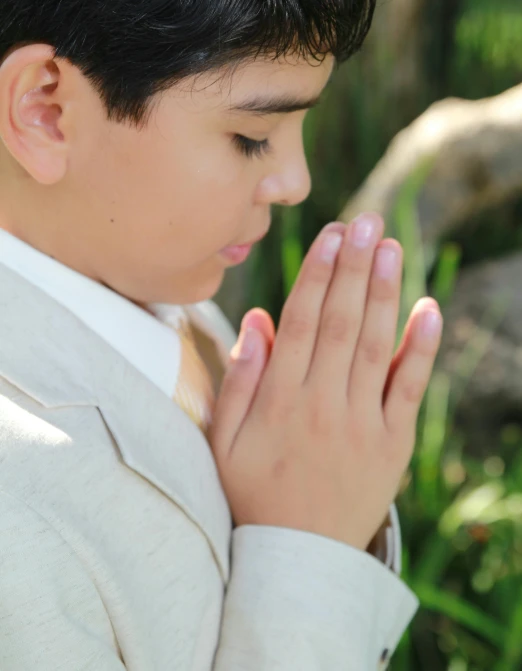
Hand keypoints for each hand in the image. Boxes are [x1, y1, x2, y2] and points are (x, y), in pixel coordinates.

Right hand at [209, 214, 442, 549]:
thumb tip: (256, 320)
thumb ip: (240, 379)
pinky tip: (429, 309)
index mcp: (281, 400)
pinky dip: (422, 349)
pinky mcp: (393, 444)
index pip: (303, 322)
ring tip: (392, 247)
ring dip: (385, 293)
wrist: (298, 561)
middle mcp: (323, 405)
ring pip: (377, 346)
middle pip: (343, 323)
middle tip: (367, 220)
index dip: (317, 273)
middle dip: (354, 267)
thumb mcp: (225, 441)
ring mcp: (362, 424)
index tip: (331, 234)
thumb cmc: (253, 494)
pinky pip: (410, 390)